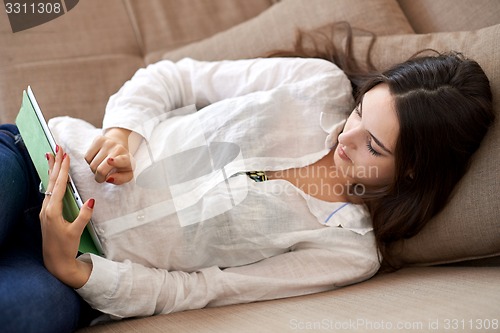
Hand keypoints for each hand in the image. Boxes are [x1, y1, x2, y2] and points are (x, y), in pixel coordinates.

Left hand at [40, 146, 92, 288]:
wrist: (55, 262)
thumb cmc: (65, 248)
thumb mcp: (77, 231)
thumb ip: (84, 215)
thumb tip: (92, 199)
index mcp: (53, 211)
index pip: (59, 185)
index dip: (63, 169)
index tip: (65, 156)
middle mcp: (46, 209)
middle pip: (51, 181)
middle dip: (54, 164)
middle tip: (55, 148)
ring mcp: (45, 211)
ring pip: (49, 185)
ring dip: (52, 170)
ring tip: (52, 157)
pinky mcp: (47, 214)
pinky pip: (49, 192)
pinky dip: (52, 181)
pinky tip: (53, 178)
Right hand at [85, 127, 134, 184]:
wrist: (118, 144)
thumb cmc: (122, 163)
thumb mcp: (126, 174)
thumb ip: (120, 179)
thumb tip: (108, 178)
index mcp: (127, 159)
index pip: (121, 160)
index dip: (115, 162)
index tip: (109, 161)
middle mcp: (118, 149)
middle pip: (100, 169)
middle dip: (99, 177)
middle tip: (103, 176)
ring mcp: (108, 143)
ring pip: (92, 164)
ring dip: (94, 170)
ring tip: (102, 166)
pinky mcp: (98, 139)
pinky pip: (87, 157)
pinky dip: (90, 162)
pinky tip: (97, 159)